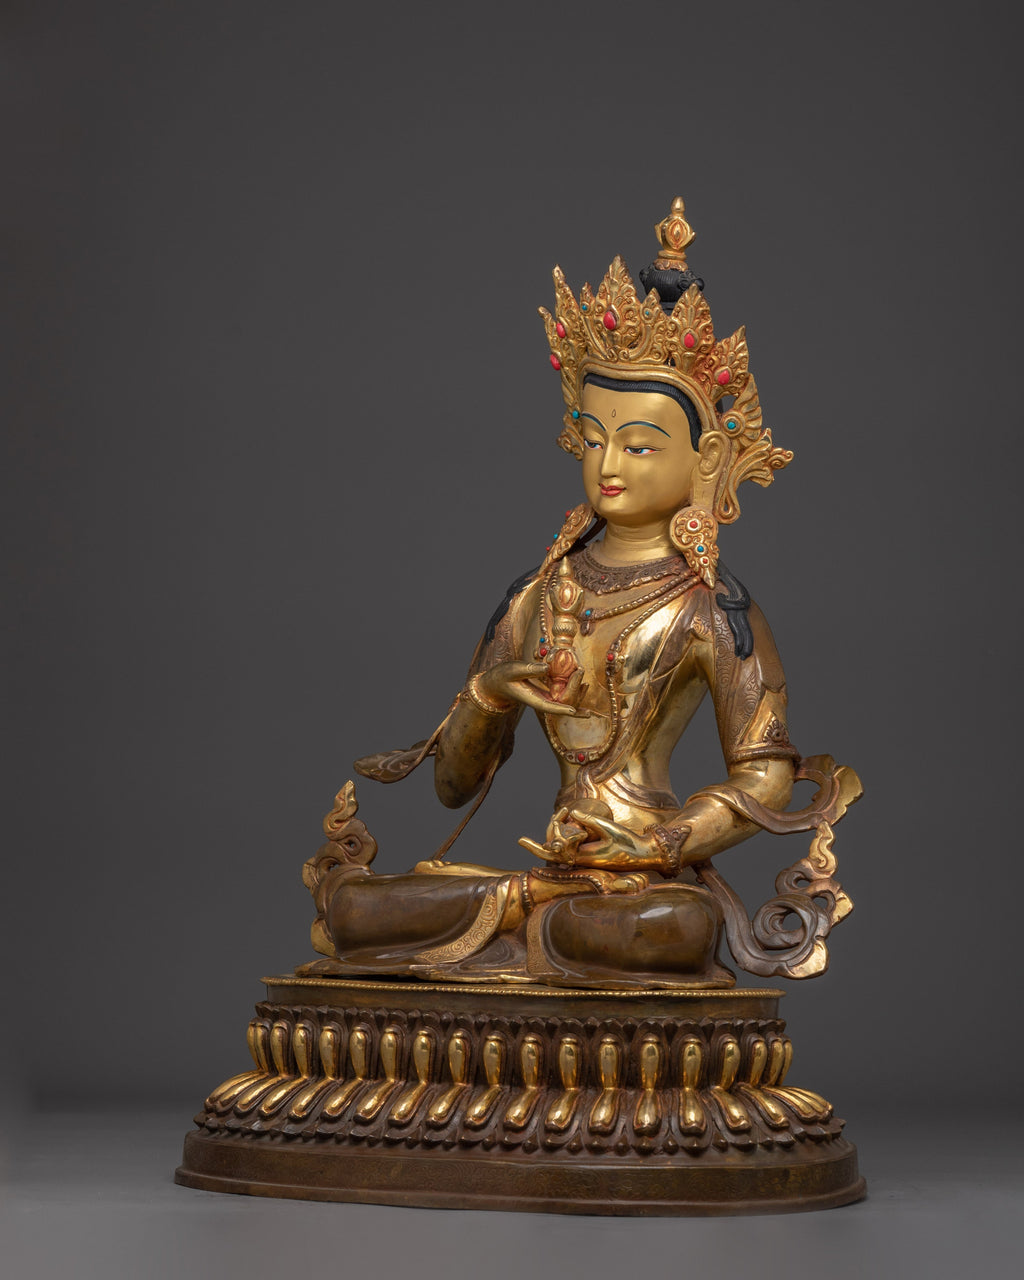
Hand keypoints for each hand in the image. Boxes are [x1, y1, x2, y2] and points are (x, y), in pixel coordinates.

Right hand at [477, 661, 580, 717]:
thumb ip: (530, 669)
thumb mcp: (513, 669)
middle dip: (575, 699)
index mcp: (533, 698)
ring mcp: (544, 697)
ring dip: (576, 696)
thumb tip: (548, 667)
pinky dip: (572, 689)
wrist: (497, 683)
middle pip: (562, 705)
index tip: (573, 712)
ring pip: (564, 700)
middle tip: (585, 689)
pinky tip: (581, 684)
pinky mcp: (546, 691)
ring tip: (587, 686)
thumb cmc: (502, 676)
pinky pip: (562, 693)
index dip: (562, 710)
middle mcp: (541, 700)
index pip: (549, 707)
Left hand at [519, 803, 669, 871]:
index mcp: (584, 857)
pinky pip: (569, 849)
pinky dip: (562, 838)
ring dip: (553, 838)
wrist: (643, 854)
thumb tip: (572, 812)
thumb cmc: (628, 843)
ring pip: (561, 852)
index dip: (551, 835)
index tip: (546, 824)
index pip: (559, 849)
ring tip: (549, 823)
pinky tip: (560, 825)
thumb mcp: (609, 829)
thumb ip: (589, 821)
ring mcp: (585, 859)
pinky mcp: (589, 855)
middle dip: (539, 846)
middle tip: (520, 840)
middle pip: (554, 855)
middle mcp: (582, 860)